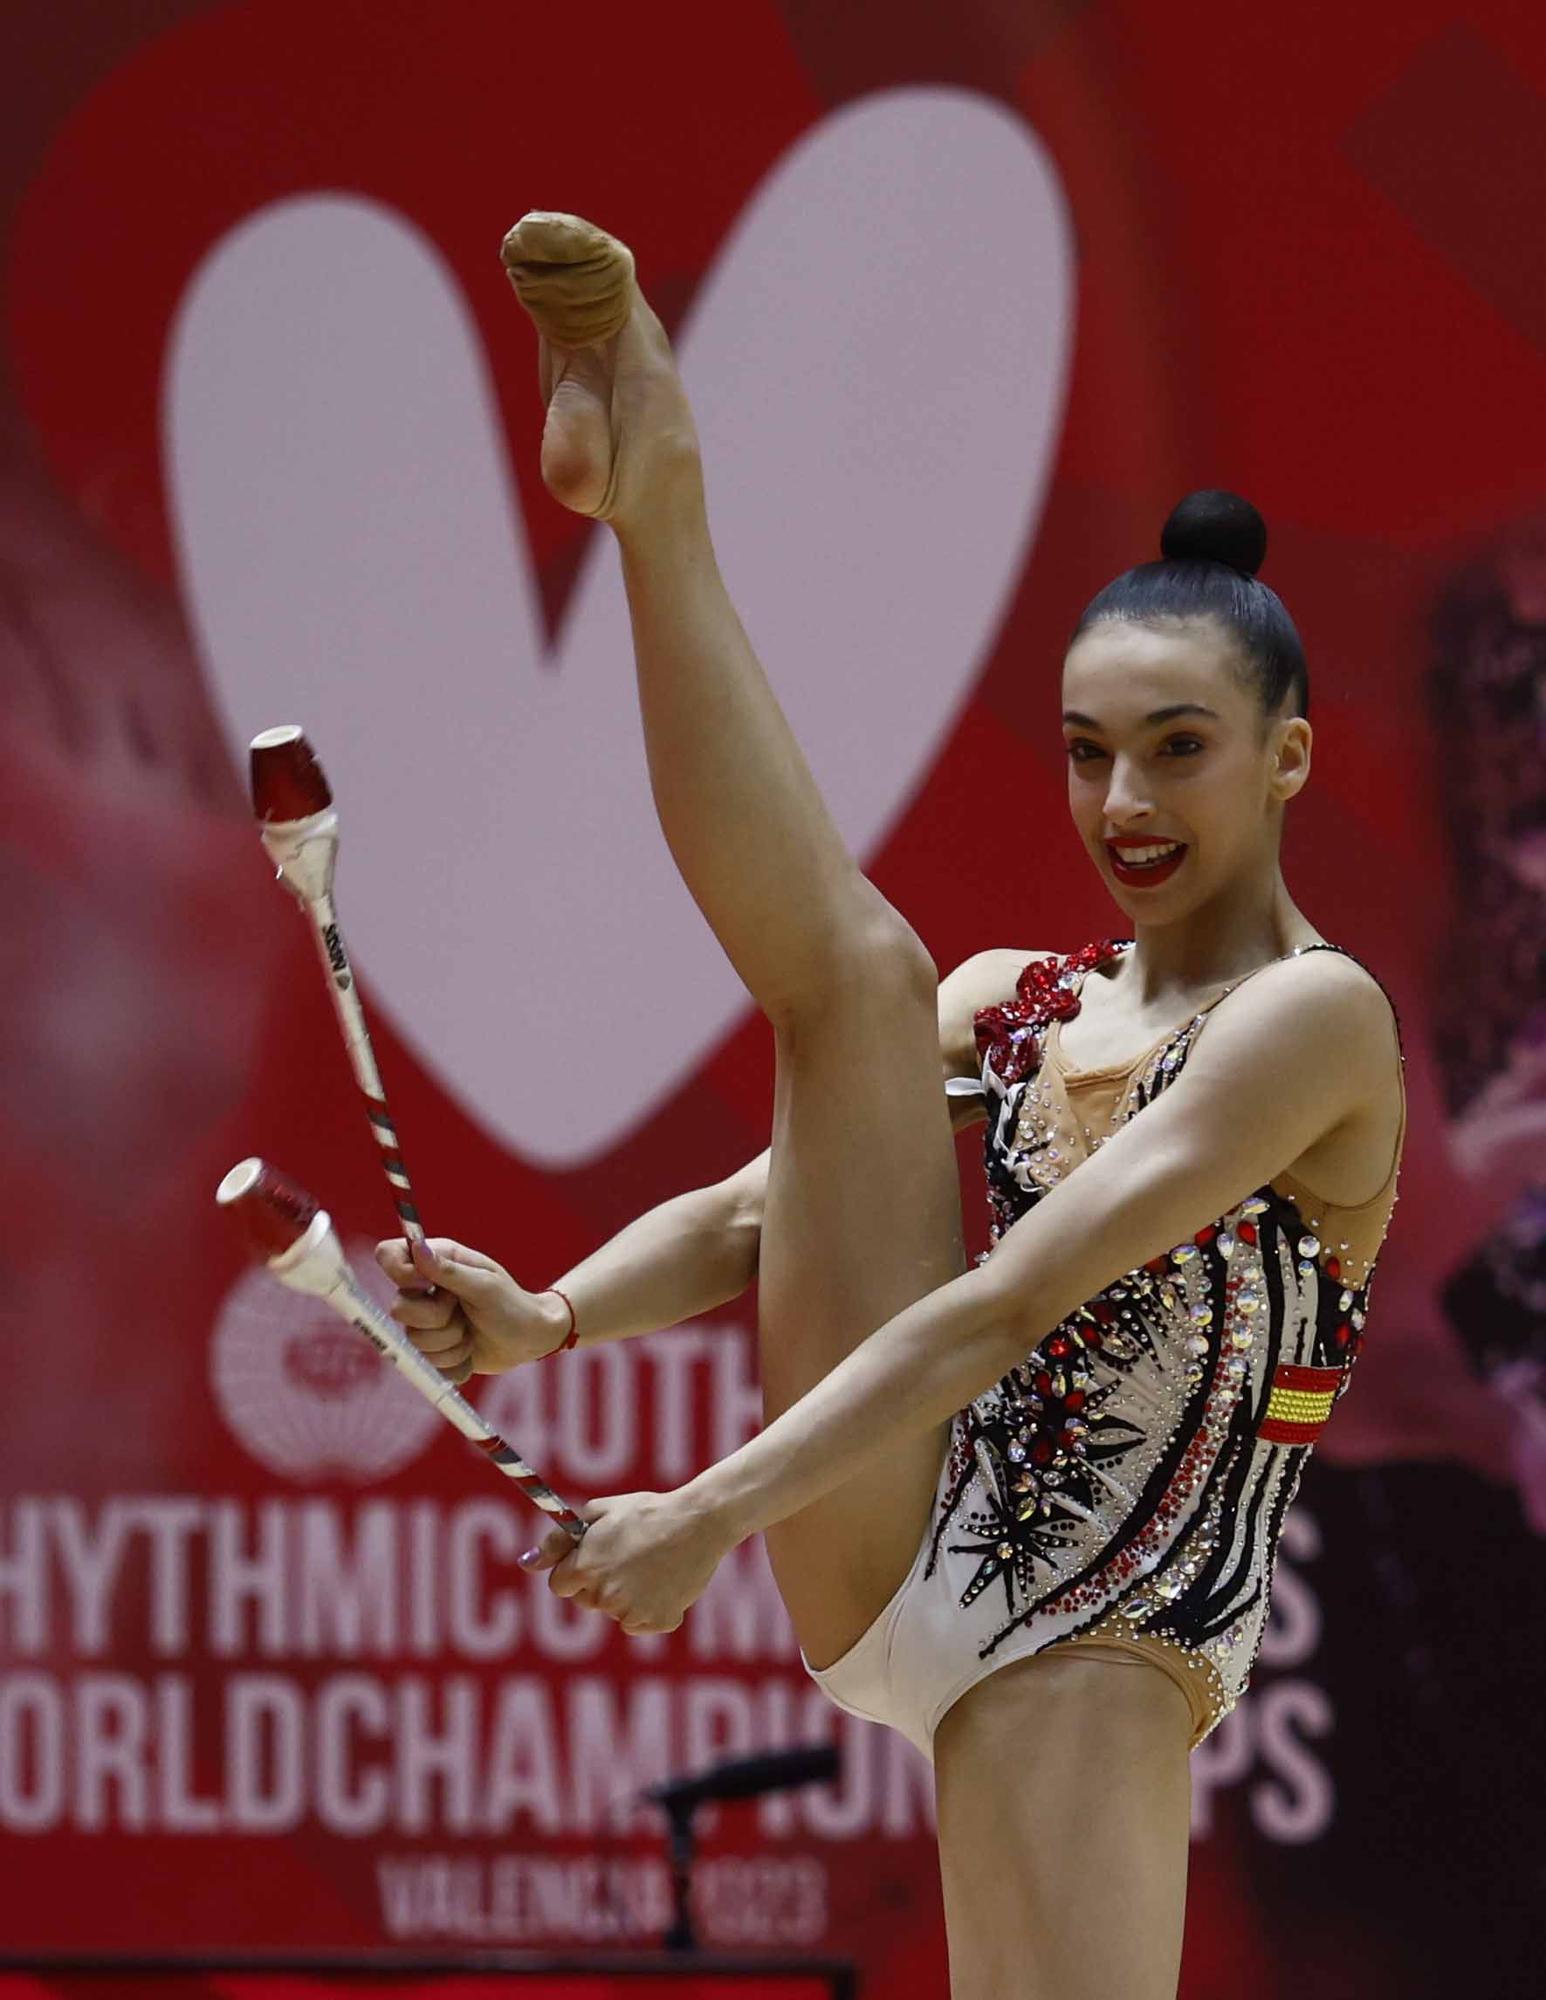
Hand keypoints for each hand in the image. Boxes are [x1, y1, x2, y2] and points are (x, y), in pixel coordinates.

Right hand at [373, 1236, 571, 1383]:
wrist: (529, 1341)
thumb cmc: (513, 1306)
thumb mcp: (485, 1286)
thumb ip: (450, 1271)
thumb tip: (418, 1248)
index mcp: (435, 1262)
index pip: (389, 1255)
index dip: (399, 1273)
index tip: (426, 1286)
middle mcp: (423, 1290)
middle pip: (398, 1308)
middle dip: (437, 1319)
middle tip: (463, 1313)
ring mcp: (425, 1322)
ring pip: (414, 1341)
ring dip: (450, 1342)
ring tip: (471, 1333)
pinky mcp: (431, 1351)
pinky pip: (426, 1365)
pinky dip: (453, 1362)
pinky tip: (470, 1351)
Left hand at [518, 1486, 734, 1634]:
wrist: (697, 1522)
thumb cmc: (647, 1511)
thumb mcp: (599, 1512)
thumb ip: (558, 1540)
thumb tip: (526, 1564)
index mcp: (586, 1566)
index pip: (559, 1585)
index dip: (574, 1571)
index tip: (593, 1560)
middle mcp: (603, 1594)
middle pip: (587, 1601)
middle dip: (600, 1583)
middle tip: (628, 1557)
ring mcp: (630, 1611)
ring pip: (615, 1612)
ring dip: (626, 1596)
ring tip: (651, 1565)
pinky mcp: (656, 1622)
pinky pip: (641, 1623)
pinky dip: (650, 1609)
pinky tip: (664, 1581)